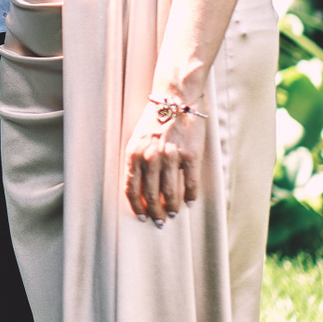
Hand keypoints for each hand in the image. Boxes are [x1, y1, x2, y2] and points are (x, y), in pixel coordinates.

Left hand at [123, 103, 203, 222]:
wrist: (175, 99)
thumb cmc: (155, 120)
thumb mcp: (138, 140)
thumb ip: (137, 162)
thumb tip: (140, 189)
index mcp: (134, 154)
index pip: (132, 189)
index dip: (137, 207)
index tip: (142, 217)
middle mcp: (151, 157)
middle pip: (152, 196)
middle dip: (155, 213)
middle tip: (160, 222)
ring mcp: (171, 157)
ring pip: (171, 194)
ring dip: (172, 208)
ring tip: (174, 214)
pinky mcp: (190, 156)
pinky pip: (190, 183)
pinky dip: (190, 196)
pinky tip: (190, 202)